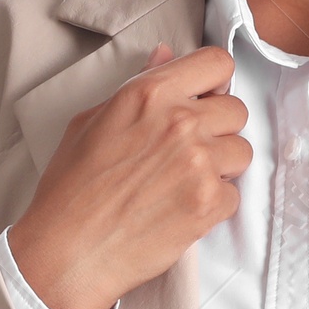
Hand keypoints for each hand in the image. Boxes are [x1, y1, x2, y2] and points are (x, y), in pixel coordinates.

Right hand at [7, 42, 250, 308]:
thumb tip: (166, 56)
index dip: (214, 83)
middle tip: (187, 152)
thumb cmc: (70, 190)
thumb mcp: (91, 122)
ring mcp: (199, 162)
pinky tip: (181, 210)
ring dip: (221, 167)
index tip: (204, 100)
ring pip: (242, 151)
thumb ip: (138, 86)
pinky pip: (235, 194)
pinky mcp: (209, 202)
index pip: (218, 63)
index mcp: (150, 93)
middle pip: (236, 110)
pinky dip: (214, 204)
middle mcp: (180, 121)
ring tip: (184, 182)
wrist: (66, 252)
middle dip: (218, 129)